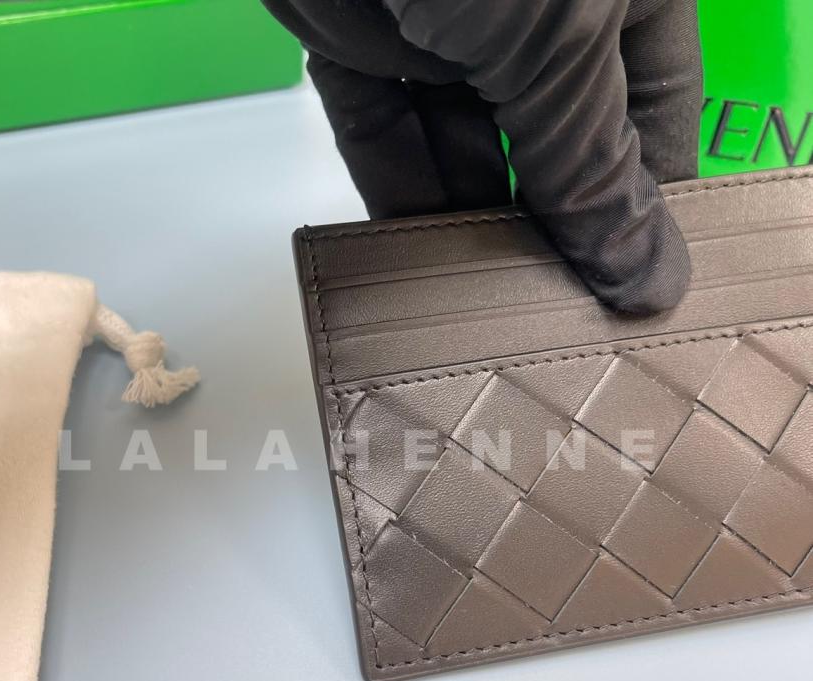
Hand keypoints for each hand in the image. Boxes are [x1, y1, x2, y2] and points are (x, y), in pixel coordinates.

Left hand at [264, 0, 702, 313]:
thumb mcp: (560, 37)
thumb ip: (592, 164)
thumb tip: (643, 277)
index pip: (653, 119)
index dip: (643, 209)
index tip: (627, 297)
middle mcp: (536, 9)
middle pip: (552, 145)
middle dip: (546, 231)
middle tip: (542, 325)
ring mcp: (440, 20)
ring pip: (462, 148)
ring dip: (464, 228)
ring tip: (474, 318)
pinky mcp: (351, 33)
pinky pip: (380, 129)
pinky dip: (389, 192)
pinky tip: (401, 267)